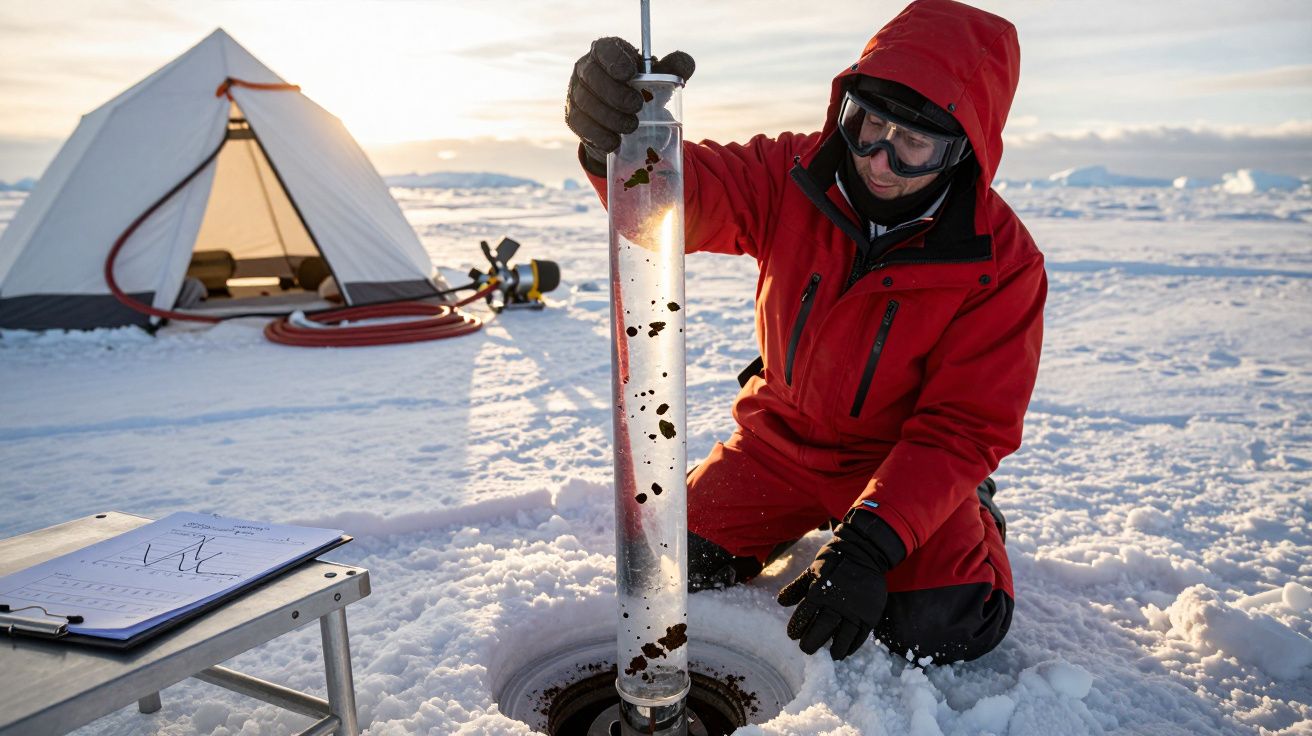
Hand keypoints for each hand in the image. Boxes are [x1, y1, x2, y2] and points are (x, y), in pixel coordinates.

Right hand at [565, 37, 694, 169]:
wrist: (626, 122)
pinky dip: (599, 135)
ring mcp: (576, 92)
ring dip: (609, 116)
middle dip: (613, 93)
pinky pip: (580, 124)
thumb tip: (685, 65)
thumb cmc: (644, 91)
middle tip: (636, 106)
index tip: (630, 74)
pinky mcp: (573, 116)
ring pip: (585, 102)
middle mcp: (586, 68)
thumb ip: (676, 67)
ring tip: (631, 127)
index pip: (604, 49)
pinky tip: (614, 142)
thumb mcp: (661, 78)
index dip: (614, 60)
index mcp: (607, 52)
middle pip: (591, 76)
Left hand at [776, 509, 901, 659]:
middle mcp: (837, 603)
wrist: (864, 551)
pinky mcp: (870, 613)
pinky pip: (861, 635)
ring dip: (835, 648)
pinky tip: (846, 650)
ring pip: (843, 636)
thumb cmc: (834, 560)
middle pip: (822, 629)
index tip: (793, 635)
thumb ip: (797, 588)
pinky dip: (853, 645)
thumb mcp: (812, 570)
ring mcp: (855, 609)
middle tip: (806, 649)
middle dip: (812, 642)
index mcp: (819, 592)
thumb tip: (780, 602)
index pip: (804, 615)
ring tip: (831, 654)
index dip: (797, 627)